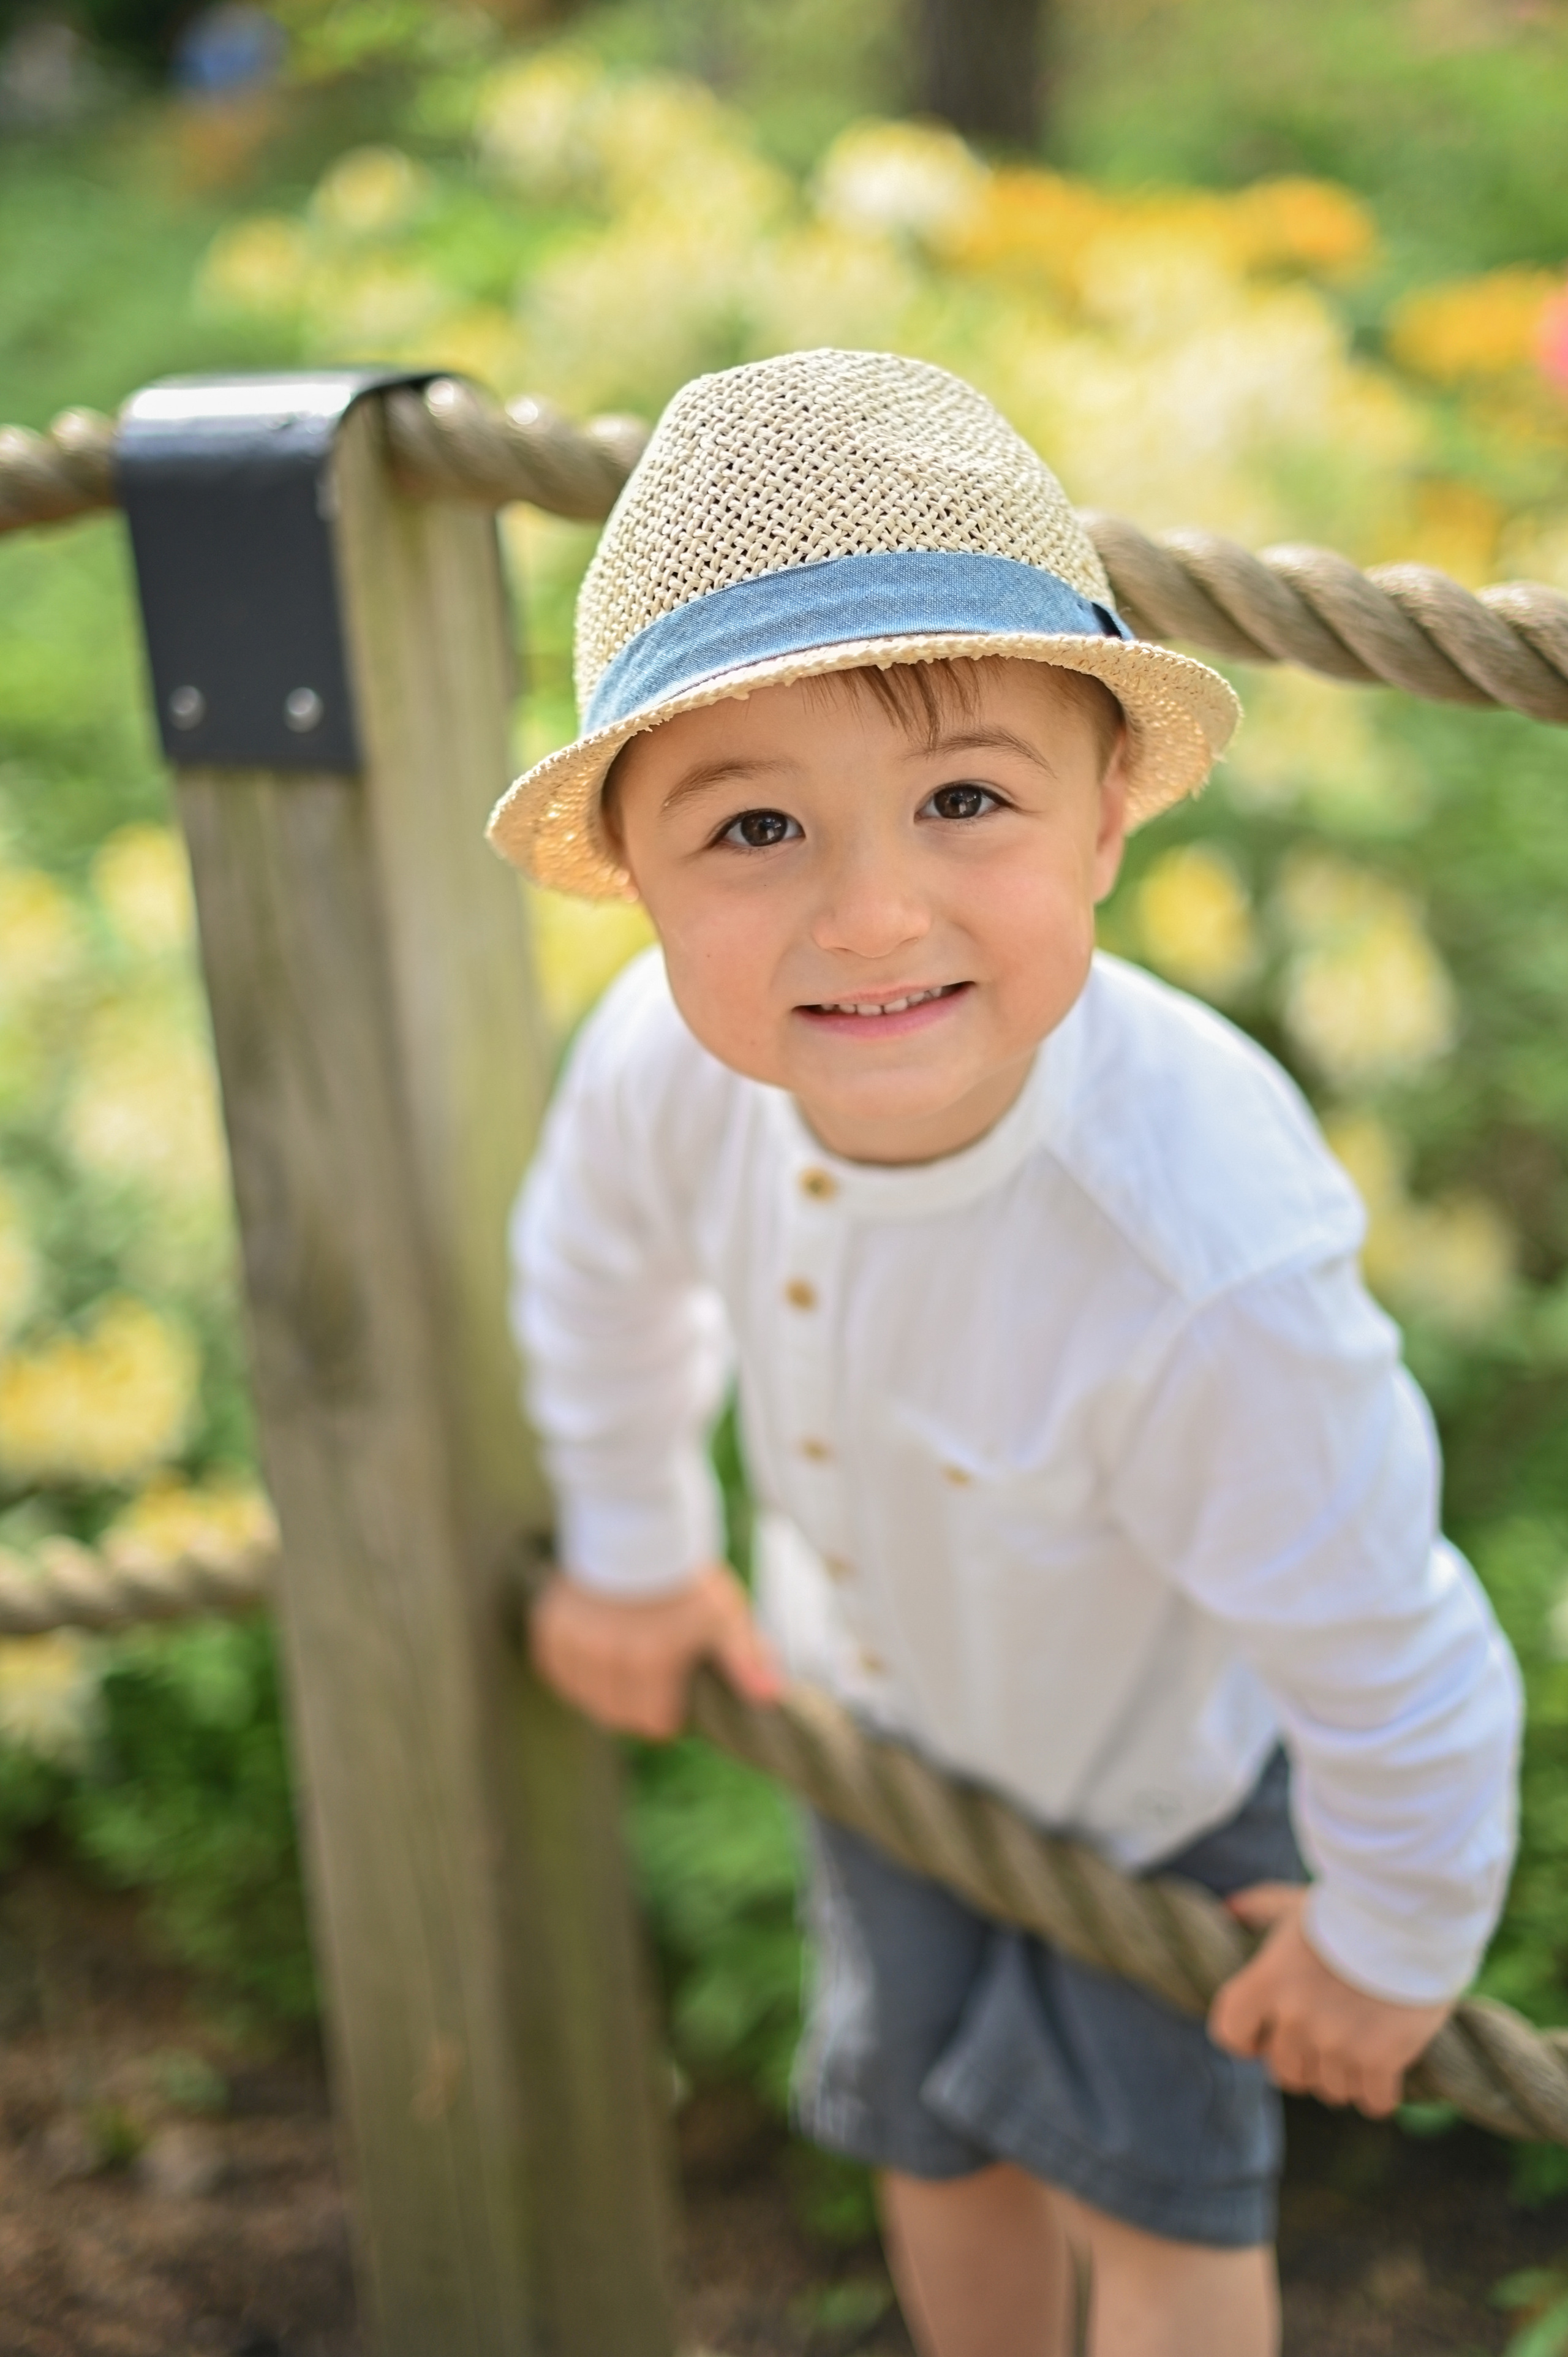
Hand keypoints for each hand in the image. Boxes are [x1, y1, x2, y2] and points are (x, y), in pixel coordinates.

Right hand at [530, 1561, 781, 1739]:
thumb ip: (744, 1661)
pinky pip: (557, 1673)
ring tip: (626, 1660)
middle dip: (639, 1705)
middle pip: (618, 1716)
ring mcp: (573, 1644)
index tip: (677, 1689)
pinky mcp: (549, 1629)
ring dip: (605, 1689)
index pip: (655, 1724)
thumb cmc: (686, 1574)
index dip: (671, 1711)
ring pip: (586, 1698)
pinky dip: (576, 1670)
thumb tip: (773, 1697)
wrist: (635, 1522)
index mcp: (650, 1661)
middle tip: (654, 1674)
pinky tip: (596, 1649)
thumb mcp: (725, 1614)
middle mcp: (605, 1657)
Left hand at [1207, 1884, 1449, 2117]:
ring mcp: (1337, 2043)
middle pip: (1285, 2073)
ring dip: (1344, 2073)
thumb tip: (1229, 1909)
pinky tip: (1386, 2064)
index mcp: (1267, 1981)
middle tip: (1326, 2032)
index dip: (1246, 2038)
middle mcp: (1296, 2018)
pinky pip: (1372, 2102)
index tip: (1264, 2032)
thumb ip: (1259, 1907)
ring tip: (1360, 2040)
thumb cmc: (1349, 1908)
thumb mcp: (1294, 1904)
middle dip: (1303, 2059)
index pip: (1229, 2033)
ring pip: (1331, 2090)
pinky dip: (1379, 2091)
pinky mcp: (1380, 2060)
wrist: (1409, 1915)